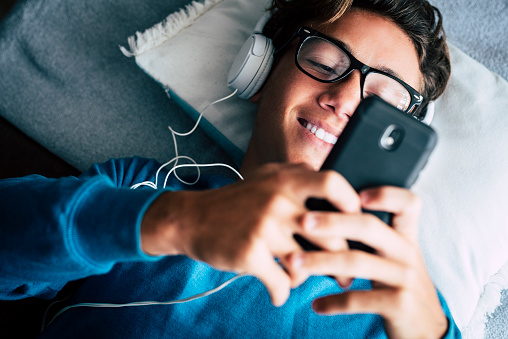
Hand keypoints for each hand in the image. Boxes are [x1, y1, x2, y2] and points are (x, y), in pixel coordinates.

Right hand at [140, 163, 360, 305]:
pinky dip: (282, 292)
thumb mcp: (266, 178)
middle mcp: (278, 200)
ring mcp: (265, 227)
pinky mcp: (251, 254)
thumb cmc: (236, 201)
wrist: (191, 218)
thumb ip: (299, 178)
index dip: (351, 203)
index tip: (356, 222)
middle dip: (342, 260)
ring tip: (300, 278)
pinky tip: (277, 291)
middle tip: (345, 273)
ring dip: (306, 278)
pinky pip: (282, 282)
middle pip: (331, 235)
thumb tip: (338, 190)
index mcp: (285, 180)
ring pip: (307, 265)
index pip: (333, 184)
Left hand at [284, 187, 447, 338]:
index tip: (355, 194)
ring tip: (294, 262)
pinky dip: (333, 302)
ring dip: (321, 261)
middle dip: (333, 222)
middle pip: (369, 227)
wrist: (427, 330)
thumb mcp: (394, 258)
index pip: (408, 204)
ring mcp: (405, 278)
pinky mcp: (400, 304)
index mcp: (406, 237)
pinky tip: (316, 305)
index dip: (386, 194)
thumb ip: (374, 238)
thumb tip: (326, 215)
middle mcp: (408, 253)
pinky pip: (359, 299)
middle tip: (303, 221)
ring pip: (358, 262)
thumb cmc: (398, 285)